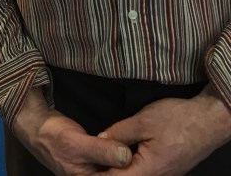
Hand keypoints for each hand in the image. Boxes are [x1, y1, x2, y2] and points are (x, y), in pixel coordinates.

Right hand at [11, 89, 131, 175]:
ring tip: (140, 151)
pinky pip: (111, 163)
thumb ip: (102, 150)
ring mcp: (93, 172)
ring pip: (115, 169)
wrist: (38, 125)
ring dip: (125, 161)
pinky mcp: (94, 162)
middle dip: (128, 166)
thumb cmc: (54, 136)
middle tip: (143, 154)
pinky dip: (120, 156)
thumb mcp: (78, 142)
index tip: (144, 162)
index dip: (128, 171)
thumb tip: (127, 156)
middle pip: (116, 173)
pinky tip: (128, 150)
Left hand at [98, 86, 230, 174]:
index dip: (97, 174)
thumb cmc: (177, 119)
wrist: (208, 121)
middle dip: (105, 171)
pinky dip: (127, 166)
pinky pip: (142, 172)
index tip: (82, 169)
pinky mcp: (165, 169)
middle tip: (86, 162)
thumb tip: (98, 140)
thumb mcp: (143, 120)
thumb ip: (119, 132)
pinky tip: (119, 155)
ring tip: (99, 158)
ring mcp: (162, 175)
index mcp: (148, 171)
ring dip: (116, 168)